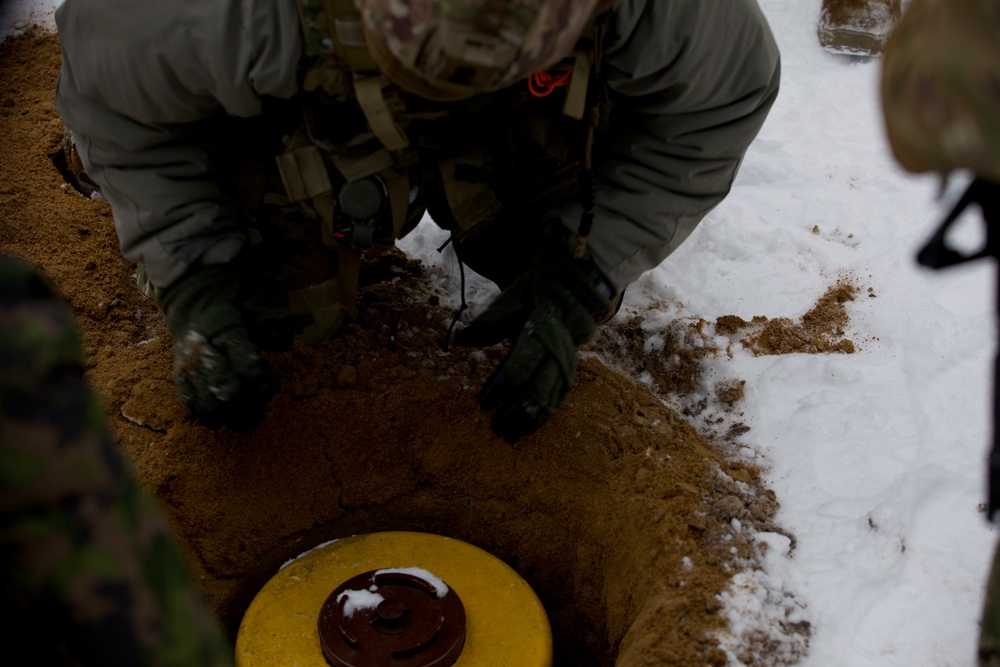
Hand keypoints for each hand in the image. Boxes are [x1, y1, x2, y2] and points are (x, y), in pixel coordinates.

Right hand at [155, 263, 298, 429]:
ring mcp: (189, 361)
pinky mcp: (179, 369)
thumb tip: (283, 341)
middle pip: (221, 383)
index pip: (240, 357)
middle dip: (241, 404)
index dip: (254, 377)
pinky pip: (186, 395)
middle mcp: (204, 348)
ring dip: (223, 413)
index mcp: (225, 329)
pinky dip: (200, 412)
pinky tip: (215, 423)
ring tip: (242, 425)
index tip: (267, 390)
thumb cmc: (230, 297)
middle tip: (257, 416)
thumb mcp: (252, 300)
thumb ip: (267, 321)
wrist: (190, 291)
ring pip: (204, 394)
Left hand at [454, 243, 614, 442]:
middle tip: (498, 427)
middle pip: (540, 385)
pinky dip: (544, 413)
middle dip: (519, 409)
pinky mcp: (569, 369)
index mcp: (542, 329)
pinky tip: (529, 427)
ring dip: (532, 417)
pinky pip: (559, 396)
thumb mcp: (512, 298)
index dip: (504, 382)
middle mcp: (558, 349)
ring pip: (552, 395)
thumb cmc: (535, 294)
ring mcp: (567, 361)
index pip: (522, 361)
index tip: (485, 400)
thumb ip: (490, 321)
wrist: (572, 289)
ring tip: (512, 434)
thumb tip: (461, 339)